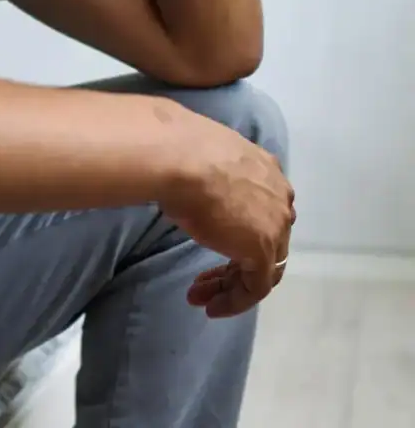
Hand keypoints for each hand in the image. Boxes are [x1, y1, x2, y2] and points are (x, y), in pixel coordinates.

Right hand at [159, 109, 294, 317]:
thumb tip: (188, 178)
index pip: (262, 210)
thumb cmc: (180, 152)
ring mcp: (275, 225)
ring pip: (261, 267)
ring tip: (200, 298)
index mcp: (266, 170)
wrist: (178, 158)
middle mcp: (280, 198)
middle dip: (233, 263)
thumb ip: (210, 173)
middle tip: (202, 279)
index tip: (206, 239)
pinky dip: (234, 300)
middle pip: (265, 241)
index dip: (236, 231)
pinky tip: (211, 307)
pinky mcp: (262, 251)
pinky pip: (254, 287)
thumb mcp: (201, 158)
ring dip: (229, 285)